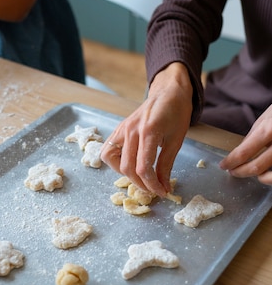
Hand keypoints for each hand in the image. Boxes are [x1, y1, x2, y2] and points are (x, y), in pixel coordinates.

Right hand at [100, 63, 192, 195]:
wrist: (168, 92)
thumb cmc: (176, 113)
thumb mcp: (176, 140)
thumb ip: (166, 165)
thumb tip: (163, 187)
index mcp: (149, 132)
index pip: (143, 167)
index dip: (152, 185)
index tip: (161, 192)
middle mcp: (131, 130)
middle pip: (127, 168)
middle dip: (141, 184)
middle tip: (153, 189)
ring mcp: (122, 129)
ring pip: (112, 160)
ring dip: (125, 174)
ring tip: (139, 177)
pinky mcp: (118, 129)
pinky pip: (108, 150)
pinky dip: (116, 162)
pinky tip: (129, 164)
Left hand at [219, 104, 271, 184]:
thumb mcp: (267, 117)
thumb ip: (253, 136)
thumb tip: (239, 151)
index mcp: (270, 130)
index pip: (244, 152)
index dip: (230, 162)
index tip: (224, 165)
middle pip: (256, 168)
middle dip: (240, 172)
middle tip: (233, 171)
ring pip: (270, 178)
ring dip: (259, 177)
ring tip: (253, 171)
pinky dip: (271, 177)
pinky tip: (268, 171)